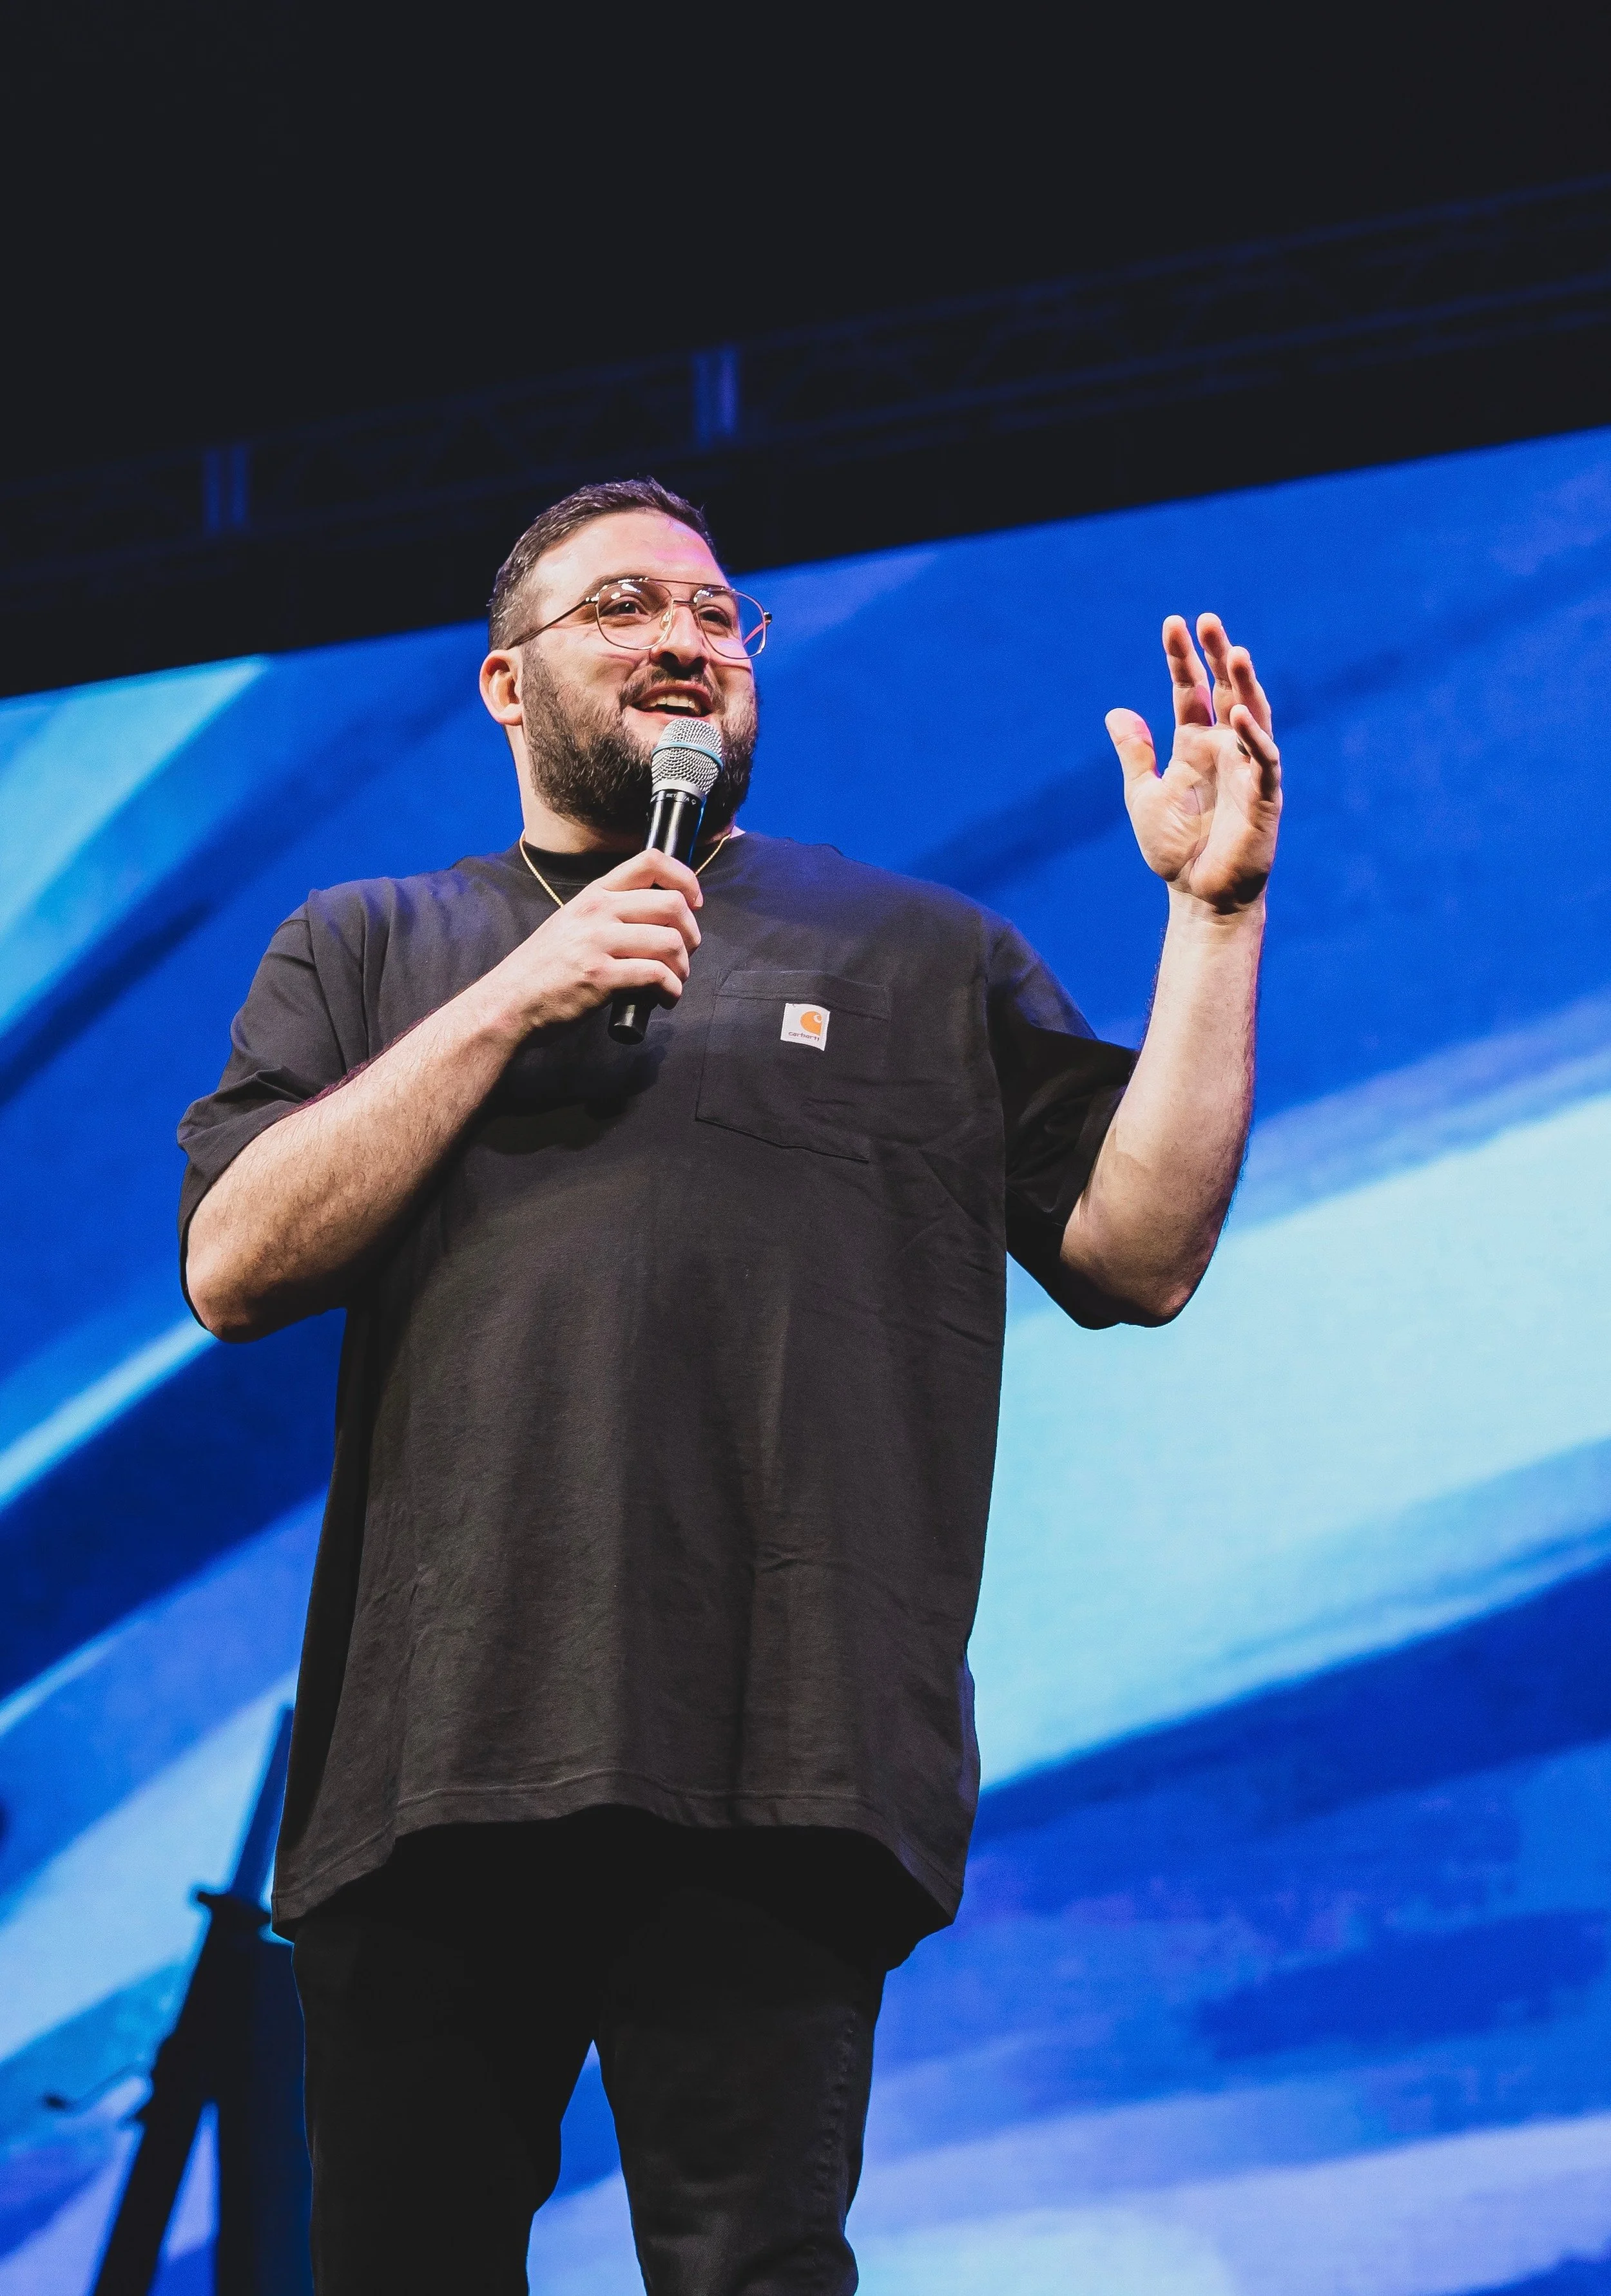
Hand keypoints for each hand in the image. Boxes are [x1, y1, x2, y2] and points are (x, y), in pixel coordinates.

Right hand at [484, 849, 703, 1031]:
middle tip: (685, 954)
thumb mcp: (571, 924)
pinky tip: (663, 999)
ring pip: (669, 943)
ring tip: (672, 982)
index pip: (650, 862)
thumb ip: (608, 915)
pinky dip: (671, 991)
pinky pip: (656, 976)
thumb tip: (656, 920)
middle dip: (691, 934)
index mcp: (594, 895)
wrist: (508, 1002)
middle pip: (672, 905)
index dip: (684, 879)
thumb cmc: (543, 969)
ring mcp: (598, 944)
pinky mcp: (600, 978)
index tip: (694, 902)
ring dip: (683, 968)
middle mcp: (597, 912)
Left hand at [1106, 614, 1281, 913]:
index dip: (1182, 659)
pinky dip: (1253, 737)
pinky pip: (1263, 760)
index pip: (1190, 691)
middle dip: (1218, 656)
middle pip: (1225, 690)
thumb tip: (1115, 711)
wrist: (1198, 895)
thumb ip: (1135, 754)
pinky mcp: (1264, 796)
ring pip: (1252, 714)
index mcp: (1194, 745)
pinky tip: (1238, 714)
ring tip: (1234, 652)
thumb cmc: (1175, 849)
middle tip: (1208, 620)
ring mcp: (1247, 769)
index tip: (1172, 624)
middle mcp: (1224, 748)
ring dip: (1244, 684)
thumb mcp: (1144, 795)